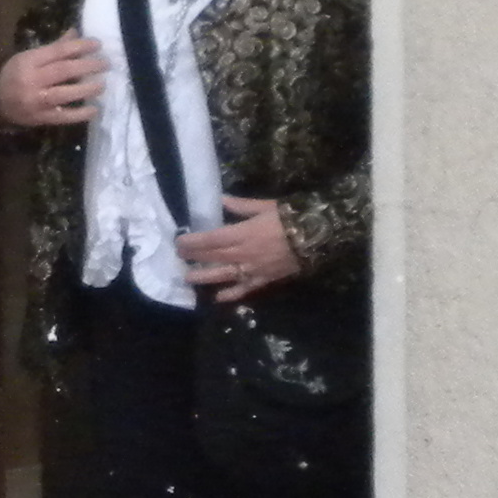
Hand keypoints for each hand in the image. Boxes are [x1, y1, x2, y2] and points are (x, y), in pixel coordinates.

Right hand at [0, 33, 106, 130]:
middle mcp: (32, 80)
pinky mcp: (41, 118)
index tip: (98, 45)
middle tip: (106, 64)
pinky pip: (62, 117)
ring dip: (86, 89)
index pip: (59, 51)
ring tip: (102, 85)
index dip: (80, 46)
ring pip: (64, 94)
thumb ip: (54, 48)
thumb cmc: (14, 75)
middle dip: (88, 66)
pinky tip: (94, 110)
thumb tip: (75, 33)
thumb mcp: (29, 57)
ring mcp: (36, 100)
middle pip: (64, 71)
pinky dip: (79, 114)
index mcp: (29, 61)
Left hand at [178, 195, 303, 304]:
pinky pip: (245, 289)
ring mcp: (253, 269)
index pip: (211, 239)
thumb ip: (241, 206)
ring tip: (188, 278)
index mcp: (243, 233)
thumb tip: (221, 200)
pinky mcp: (265, 280)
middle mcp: (244, 253)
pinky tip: (218, 298)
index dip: (193, 242)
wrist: (318, 236)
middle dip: (194, 257)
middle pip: (213, 257)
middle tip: (179, 257)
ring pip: (224, 275)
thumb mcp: (266, 206)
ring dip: (204, 277)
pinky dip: (231, 294)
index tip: (179, 242)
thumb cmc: (292, 217)